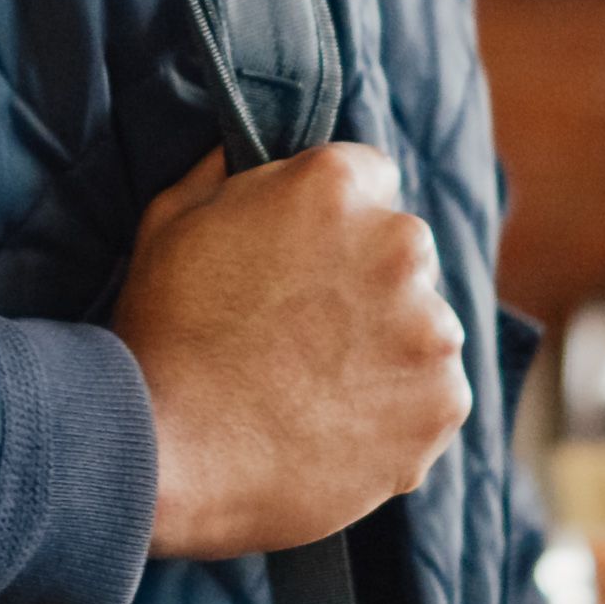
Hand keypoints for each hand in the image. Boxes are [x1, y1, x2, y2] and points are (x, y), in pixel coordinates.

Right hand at [115, 144, 469, 559]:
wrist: (167, 455)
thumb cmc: (161, 335)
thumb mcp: (171, 221)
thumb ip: (222, 174)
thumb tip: (237, 148)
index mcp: (335, 185)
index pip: (371, 180)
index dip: (335, 224)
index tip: (306, 263)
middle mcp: (399, 243)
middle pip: (404, 255)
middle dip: (366, 287)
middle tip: (303, 337)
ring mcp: (430, 328)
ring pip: (423, 330)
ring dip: (387, 352)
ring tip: (314, 394)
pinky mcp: (443, 402)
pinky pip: (432, 399)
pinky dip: (397, 416)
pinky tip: (334, 431)